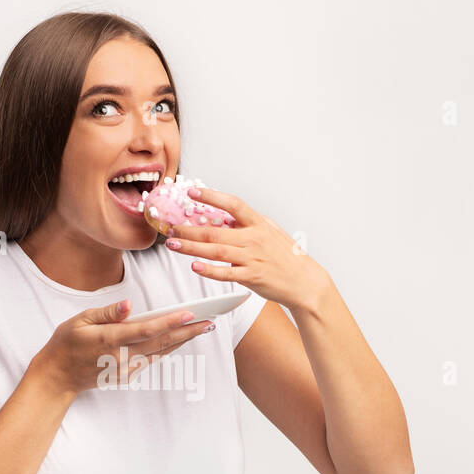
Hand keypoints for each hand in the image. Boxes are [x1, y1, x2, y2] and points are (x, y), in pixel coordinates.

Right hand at [33, 298, 215, 395]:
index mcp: (108, 340)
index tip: (190, 314)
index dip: (169, 322)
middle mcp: (121, 357)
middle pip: (161, 343)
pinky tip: (183, 337)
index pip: (145, 330)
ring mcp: (126, 369)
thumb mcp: (80, 321)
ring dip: (184, 340)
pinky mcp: (128, 375)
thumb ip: (107, 313)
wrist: (58, 376)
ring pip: (161, 352)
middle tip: (211, 321)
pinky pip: (153, 358)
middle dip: (187, 332)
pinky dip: (170, 347)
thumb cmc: (66, 343)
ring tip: (205, 327)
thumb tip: (129, 305)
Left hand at [163, 187, 331, 314]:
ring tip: (173, 244)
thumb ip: (247, 224)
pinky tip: (194, 267)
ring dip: (191, 247)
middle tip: (170, 226)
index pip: (232, 204)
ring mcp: (252, 258)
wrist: (304, 281)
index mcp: (258, 224)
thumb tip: (224, 216)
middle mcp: (254, 238)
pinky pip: (226, 273)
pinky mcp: (251, 277)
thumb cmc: (285, 257)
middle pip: (215, 230)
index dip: (211, 196)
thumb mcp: (270, 232)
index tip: (191, 192)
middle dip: (189, 228)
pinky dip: (209, 270)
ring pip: (215, 250)